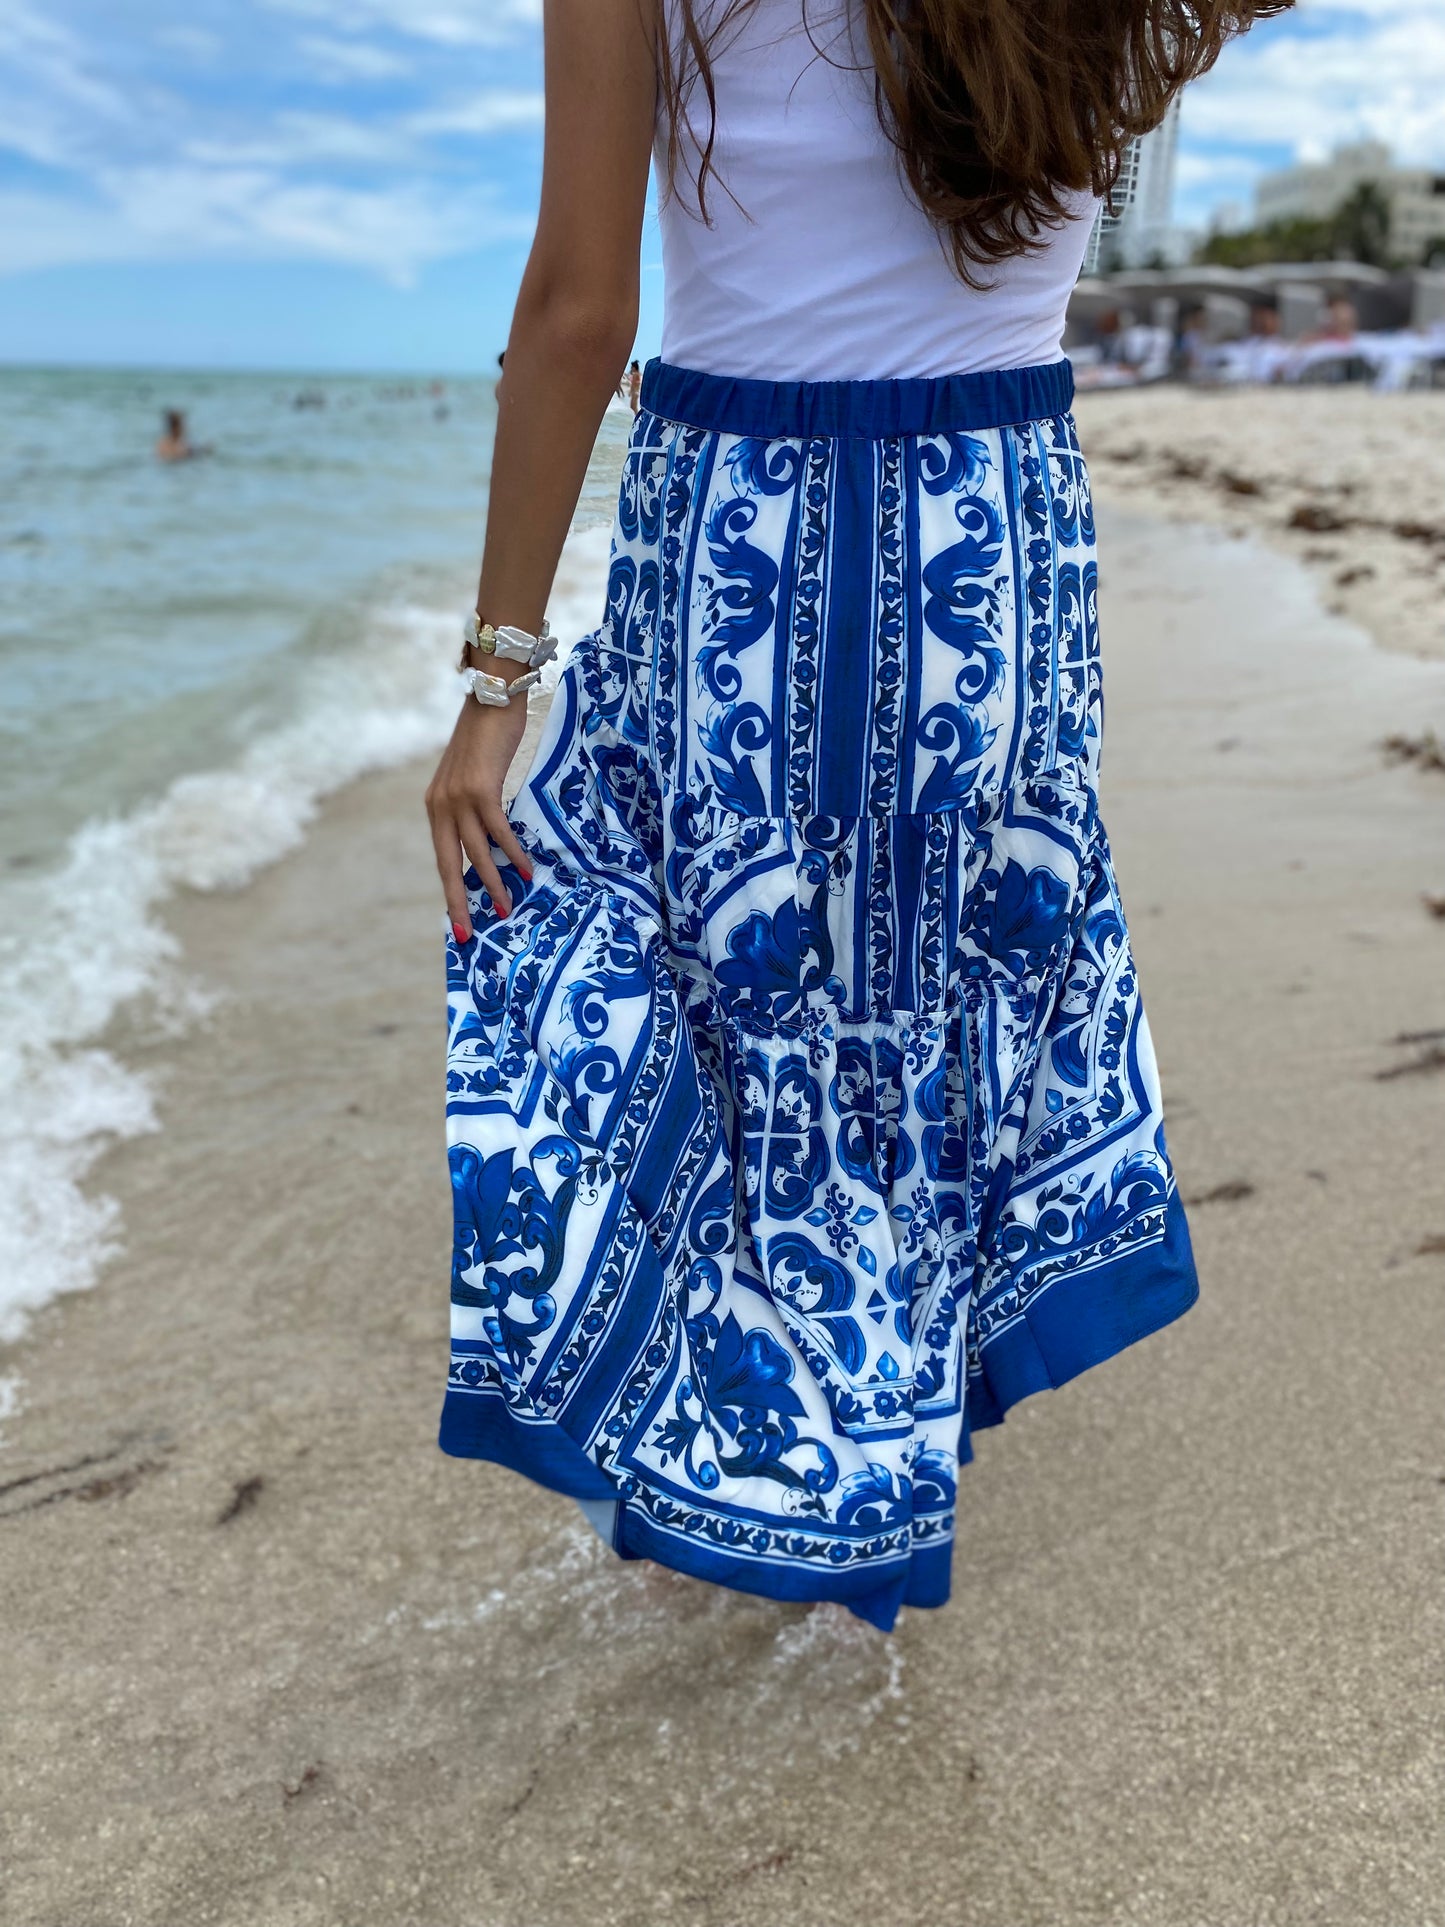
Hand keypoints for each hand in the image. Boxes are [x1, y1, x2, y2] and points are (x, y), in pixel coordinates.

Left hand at [426, 690, 533, 939]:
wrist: (491, 697)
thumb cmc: (487, 737)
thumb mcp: (473, 777)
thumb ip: (473, 807)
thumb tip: (490, 839)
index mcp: (435, 806)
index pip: (442, 857)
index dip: (451, 890)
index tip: (459, 920)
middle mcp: (441, 805)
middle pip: (450, 864)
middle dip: (459, 901)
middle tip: (470, 933)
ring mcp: (459, 798)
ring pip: (476, 853)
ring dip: (493, 883)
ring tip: (507, 907)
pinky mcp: (481, 789)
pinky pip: (497, 831)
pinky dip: (511, 852)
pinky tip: (524, 869)